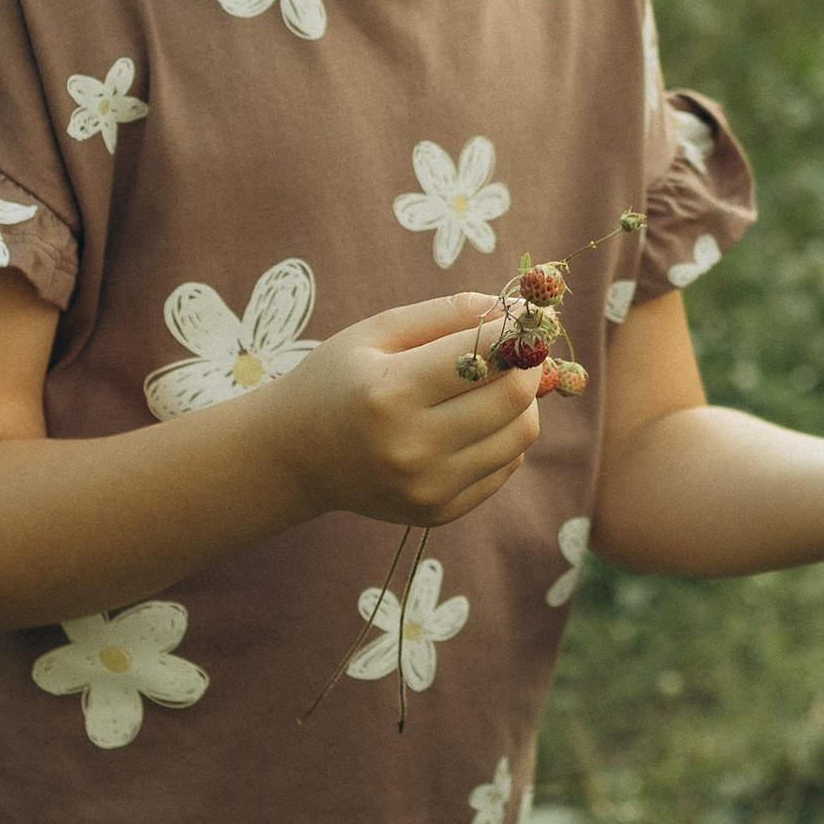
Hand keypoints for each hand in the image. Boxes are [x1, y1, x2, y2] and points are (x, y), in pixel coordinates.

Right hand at [269, 294, 543, 525]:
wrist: (294, 456)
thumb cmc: (337, 380)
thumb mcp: (378, 331)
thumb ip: (448, 313)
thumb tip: (516, 310)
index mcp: (392, 393)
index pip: (490, 358)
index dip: (521, 333)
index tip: (529, 319)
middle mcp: (412, 448)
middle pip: (514, 399)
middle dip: (528, 365)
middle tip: (520, 349)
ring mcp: (427, 489)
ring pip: (520, 436)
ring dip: (522, 402)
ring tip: (494, 383)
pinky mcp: (439, 513)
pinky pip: (506, 466)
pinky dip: (504, 437)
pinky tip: (473, 421)